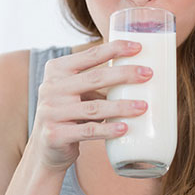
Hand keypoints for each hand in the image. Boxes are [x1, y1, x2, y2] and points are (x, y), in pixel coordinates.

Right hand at [27, 40, 152, 172]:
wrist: (46, 147)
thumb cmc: (69, 113)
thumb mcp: (75, 91)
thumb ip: (95, 80)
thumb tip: (137, 70)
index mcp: (56, 70)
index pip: (90, 55)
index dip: (115, 49)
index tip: (138, 47)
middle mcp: (51, 88)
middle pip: (94, 78)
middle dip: (124, 74)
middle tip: (148, 74)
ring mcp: (51, 112)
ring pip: (94, 107)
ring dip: (122, 106)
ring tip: (143, 106)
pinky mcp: (55, 134)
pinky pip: (88, 131)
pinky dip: (108, 129)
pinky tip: (125, 127)